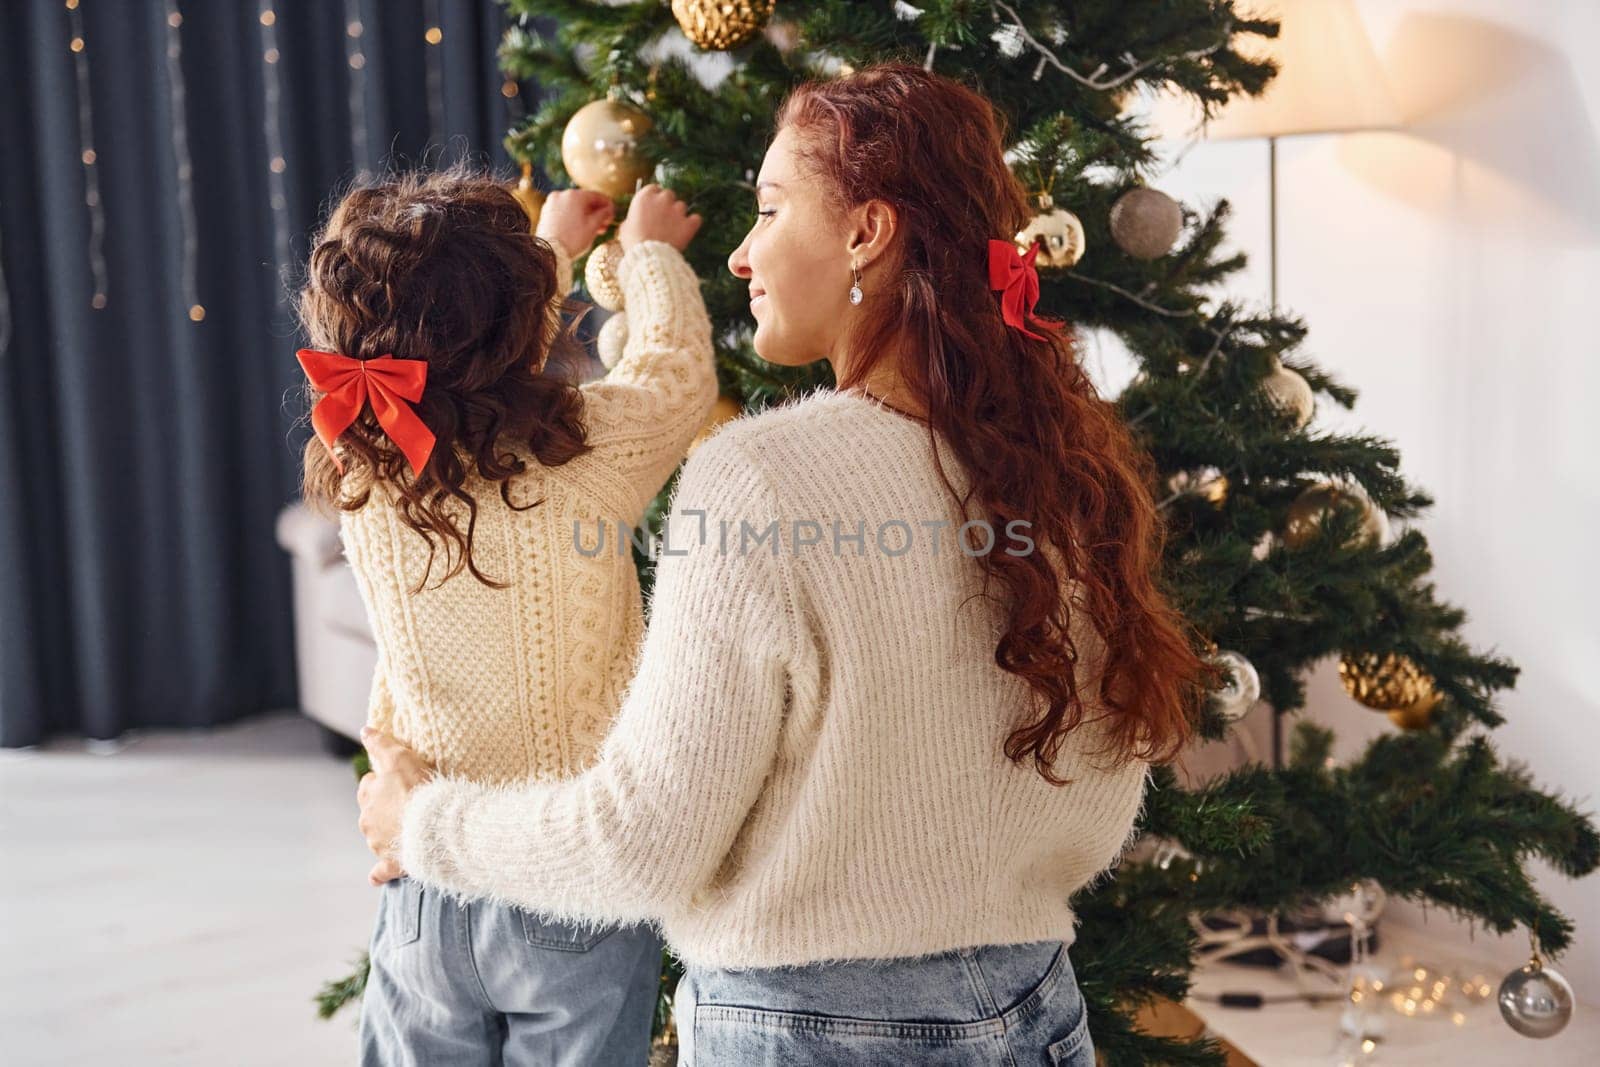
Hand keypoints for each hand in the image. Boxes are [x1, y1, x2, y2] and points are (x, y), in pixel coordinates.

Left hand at [356, 727, 434, 880]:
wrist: (434, 825)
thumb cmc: (417, 789)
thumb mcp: (399, 758)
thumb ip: (380, 744)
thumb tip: (364, 731)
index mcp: (368, 797)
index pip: (369, 785)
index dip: (385, 781)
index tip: (401, 780)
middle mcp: (368, 822)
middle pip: (373, 812)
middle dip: (386, 808)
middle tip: (410, 803)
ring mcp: (379, 844)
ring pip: (378, 838)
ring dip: (389, 834)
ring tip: (412, 829)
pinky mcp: (392, 863)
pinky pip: (381, 870)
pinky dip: (379, 872)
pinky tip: (378, 875)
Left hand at [537, 188, 615, 258]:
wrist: (549, 252)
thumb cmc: (573, 239)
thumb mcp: (593, 226)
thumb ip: (603, 215)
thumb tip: (609, 210)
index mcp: (575, 195)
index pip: (597, 195)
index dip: (607, 204)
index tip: (613, 212)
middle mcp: (562, 194)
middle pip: (585, 201)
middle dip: (596, 212)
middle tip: (605, 224)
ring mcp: (552, 203)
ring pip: (574, 206)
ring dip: (585, 215)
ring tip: (594, 229)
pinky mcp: (546, 212)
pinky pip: (564, 211)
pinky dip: (574, 217)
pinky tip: (581, 228)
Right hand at [618, 183, 702, 253]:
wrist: (649, 256)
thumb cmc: (633, 242)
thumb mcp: (625, 227)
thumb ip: (632, 218)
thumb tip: (632, 221)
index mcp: (645, 197)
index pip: (653, 188)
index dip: (654, 197)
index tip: (654, 205)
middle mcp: (662, 199)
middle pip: (668, 194)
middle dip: (667, 203)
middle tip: (663, 217)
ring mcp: (677, 210)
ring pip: (682, 205)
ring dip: (678, 213)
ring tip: (673, 227)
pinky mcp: (689, 222)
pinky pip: (696, 218)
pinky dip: (692, 223)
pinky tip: (688, 229)